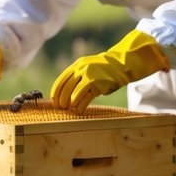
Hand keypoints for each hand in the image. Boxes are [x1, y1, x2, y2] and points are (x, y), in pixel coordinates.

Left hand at [51, 30, 168, 112]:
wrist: (121, 64)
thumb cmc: (103, 70)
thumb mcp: (87, 68)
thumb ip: (77, 77)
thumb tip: (65, 92)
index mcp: (76, 65)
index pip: (61, 80)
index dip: (56, 93)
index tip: (54, 101)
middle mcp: (80, 69)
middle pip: (65, 88)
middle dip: (61, 100)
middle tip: (60, 108)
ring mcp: (88, 76)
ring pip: (73, 93)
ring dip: (69, 104)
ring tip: (69, 109)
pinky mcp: (96, 84)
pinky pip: (84, 97)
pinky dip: (80, 106)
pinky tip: (79, 111)